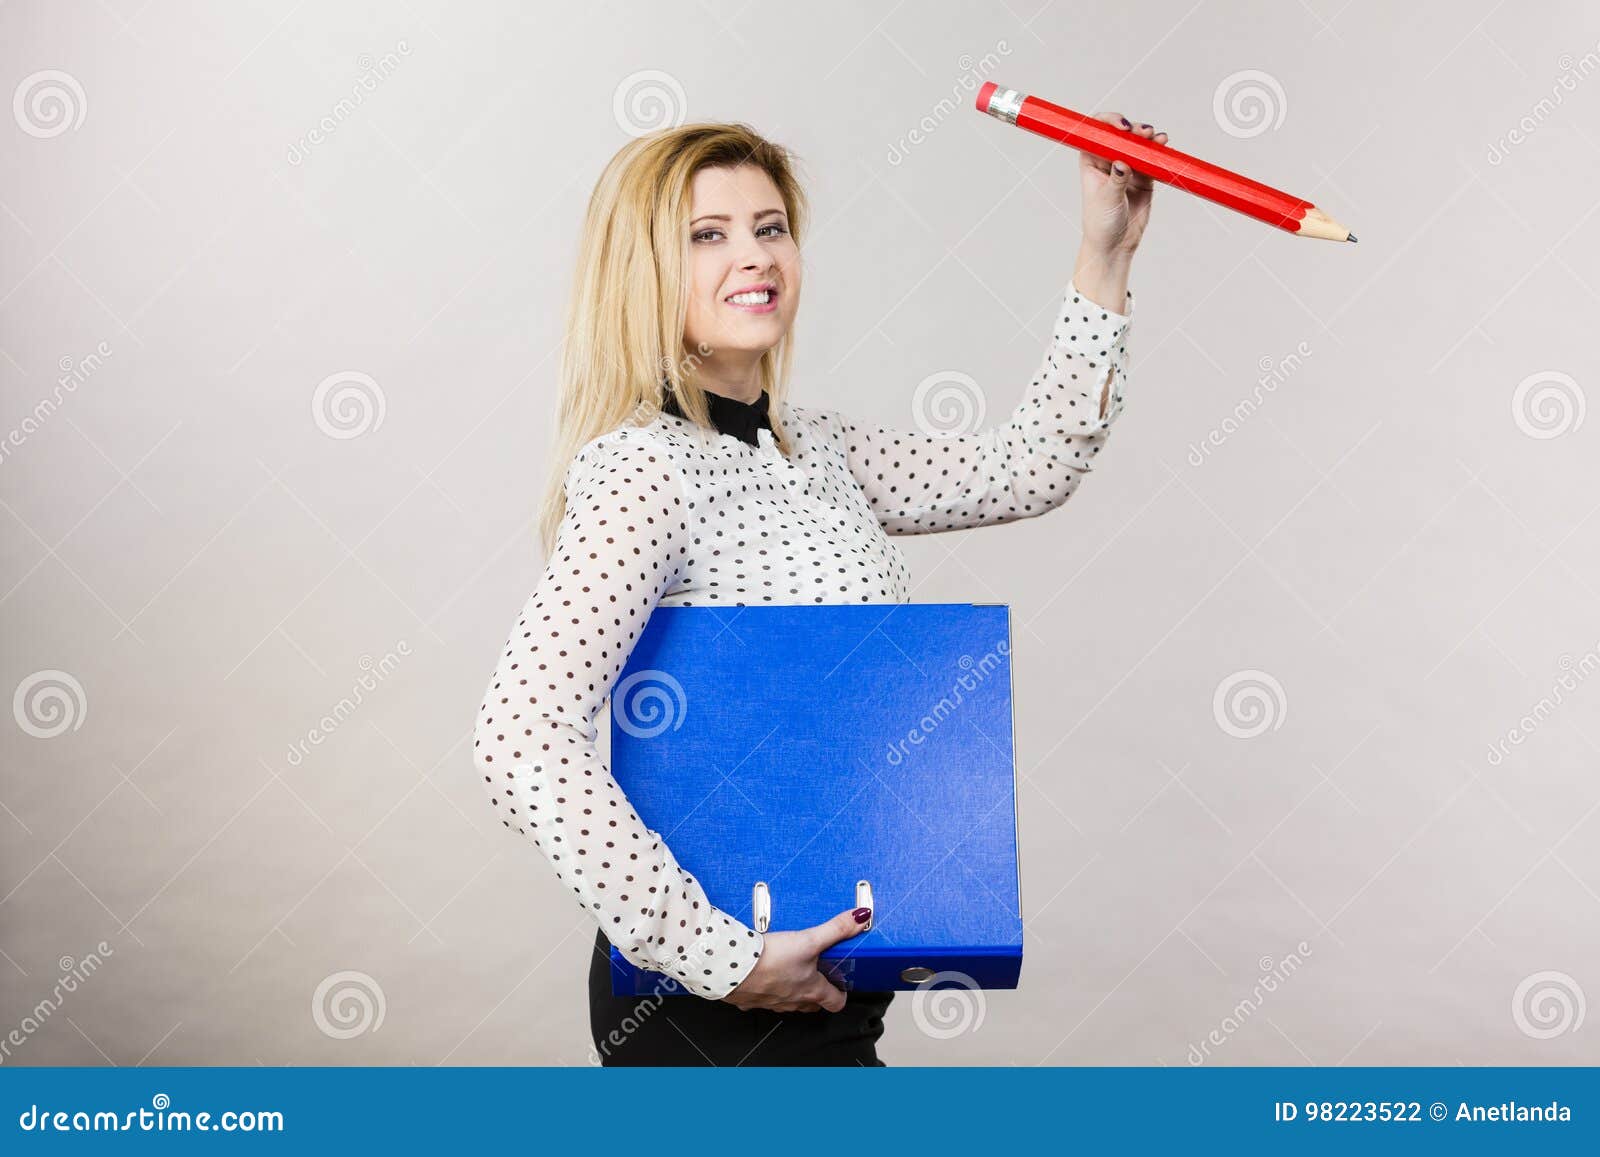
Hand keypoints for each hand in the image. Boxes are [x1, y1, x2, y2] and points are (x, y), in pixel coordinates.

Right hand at [721, 906, 871, 1012]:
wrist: (731, 967)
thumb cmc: (771, 959)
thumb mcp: (809, 939)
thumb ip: (836, 929)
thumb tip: (861, 918)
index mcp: (811, 989)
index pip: (835, 1002)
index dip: (841, 995)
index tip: (842, 986)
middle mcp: (793, 1000)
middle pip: (812, 1004)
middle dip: (817, 993)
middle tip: (819, 976)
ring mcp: (771, 1003)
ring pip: (788, 1002)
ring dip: (792, 991)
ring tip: (790, 971)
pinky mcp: (750, 999)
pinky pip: (762, 999)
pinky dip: (764, 990)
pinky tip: (760, 975)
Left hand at [1079, 112, 1167, 256]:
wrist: (1115, 245)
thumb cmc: (1101, 223)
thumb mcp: (1106, 200)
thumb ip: (1116, 180)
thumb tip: (1122, 163)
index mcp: (1090, 162)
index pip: (1096, 133)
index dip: (1107, 123)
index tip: (1121, 127)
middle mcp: (1108, 160)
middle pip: (1120, 134)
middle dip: (1132, 129)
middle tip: (1142, 132)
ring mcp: (1127, 166)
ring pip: (1138, 143)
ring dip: (1147, 137)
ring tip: (1156, 137)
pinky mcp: (1144, 176)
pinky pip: (1152, 158)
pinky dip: (1158, 151)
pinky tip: (1163, 145)